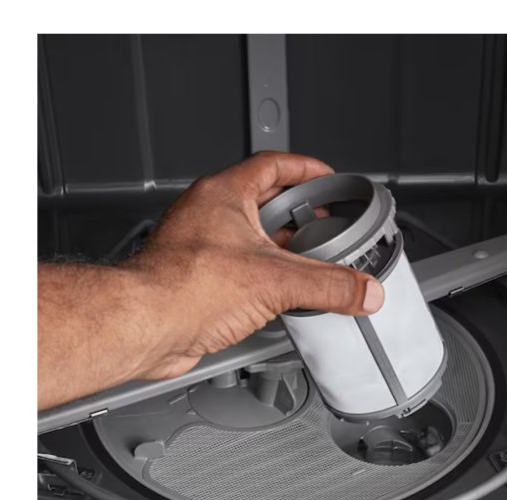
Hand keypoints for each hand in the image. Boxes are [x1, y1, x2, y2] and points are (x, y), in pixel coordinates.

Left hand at [128, 151, 384, 380]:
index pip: (272, 165)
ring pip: (252, 241)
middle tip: (326, 227)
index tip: (327, 179)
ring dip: (281, 252)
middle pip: (265, 204)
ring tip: (309, 265)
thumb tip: (363, 291)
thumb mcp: (275, 281)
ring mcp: (201, 249)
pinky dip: (264, 279)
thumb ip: (328, 285)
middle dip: (299, 216)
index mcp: (223, 196)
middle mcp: (209, 218)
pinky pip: (240, 270)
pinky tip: (279, 298)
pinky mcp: (198, 281)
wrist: (144, 328)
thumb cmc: (182, 289)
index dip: (305, 169)